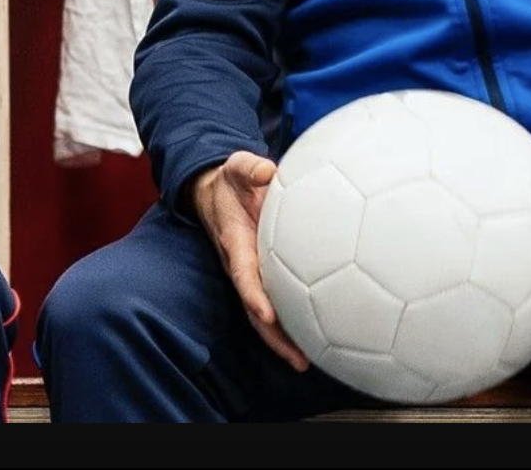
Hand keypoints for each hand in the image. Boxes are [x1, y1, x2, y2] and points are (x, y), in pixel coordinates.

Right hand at [191, 150, 306, 371]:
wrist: (215, 192)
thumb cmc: (230, 181)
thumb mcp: (236, 167)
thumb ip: (250, 169)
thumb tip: (269, 171)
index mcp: (235, 242)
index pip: (243, 273)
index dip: (254, 295)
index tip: (267, 313)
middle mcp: (241, 265)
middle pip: (255, 308)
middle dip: (274, 335)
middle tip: (298, 359)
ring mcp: (250, 273)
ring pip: (264, 314)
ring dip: (282, 339)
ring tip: (307, 363)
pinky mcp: (261, 275)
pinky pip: (275, 303)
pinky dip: (290, 324)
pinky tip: (316, 338)